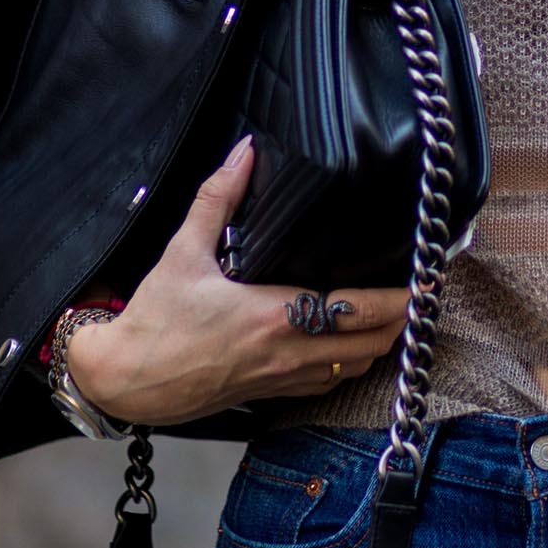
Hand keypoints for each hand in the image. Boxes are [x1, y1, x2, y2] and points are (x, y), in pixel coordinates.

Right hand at [70, 133, 411, 427]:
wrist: (122, 381)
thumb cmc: (153, 322)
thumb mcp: (182, 253)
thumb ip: (217, 199)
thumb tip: (243, 153)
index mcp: (274, 316)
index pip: (358, 310)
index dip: (400, 298)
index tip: (424, 281)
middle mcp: (287, 353)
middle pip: (372, 344)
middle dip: (401, 321)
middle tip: (417, 294)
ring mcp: (281, 380)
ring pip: (354, 368)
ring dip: (379, 344)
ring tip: (391, 315)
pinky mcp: (269, 394)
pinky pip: (326, 383)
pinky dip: (348, 365)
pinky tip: (348, 344)